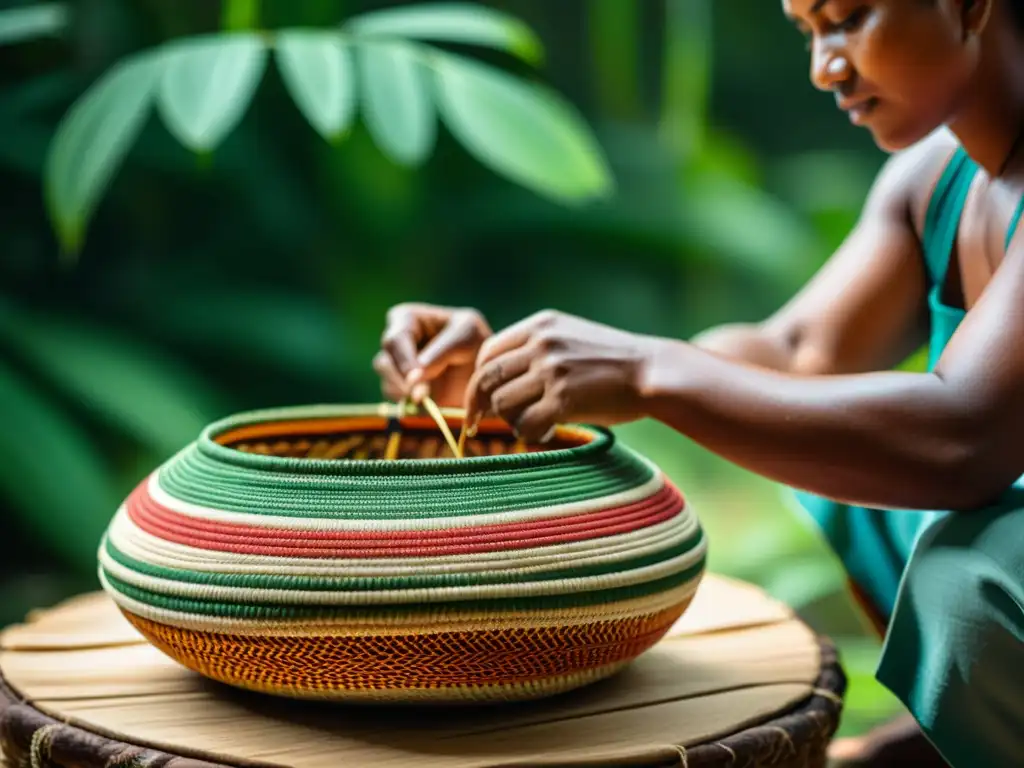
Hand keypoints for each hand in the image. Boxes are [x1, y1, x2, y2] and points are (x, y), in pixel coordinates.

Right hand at [374, 303, 491, 407]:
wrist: (486, 370)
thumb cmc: (477, 342)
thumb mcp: (467, 336)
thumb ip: (440, 353)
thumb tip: (413, 377)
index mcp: (406, 318)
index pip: (394, 339)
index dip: (404, 361)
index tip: (417, 379)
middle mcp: (396, 342)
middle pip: (384, 363)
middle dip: (404, 381)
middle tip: (423, 396)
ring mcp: (395, 367)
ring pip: (387, 383)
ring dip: (408, 394)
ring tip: (433, 395)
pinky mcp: (401, 390)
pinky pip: (396, 401)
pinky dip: (411, 405)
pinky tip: (430, 401)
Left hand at [462, 310, 657, 440]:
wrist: (653, 372)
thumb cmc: (613, 361)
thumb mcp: (572, 336)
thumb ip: (537, 348)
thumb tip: (500, 378)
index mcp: (541, 325)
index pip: (488, 351)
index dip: (479, 377)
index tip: (481, 396)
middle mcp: (542, 344)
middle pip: (486, 378)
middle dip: (478, 404)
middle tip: (478, 423)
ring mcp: (552, 371)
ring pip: (502, 403)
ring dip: (510, 421)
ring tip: (529, 425)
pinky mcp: (563, 399)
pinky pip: (526, 424)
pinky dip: (529, 434)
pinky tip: (544, 434)